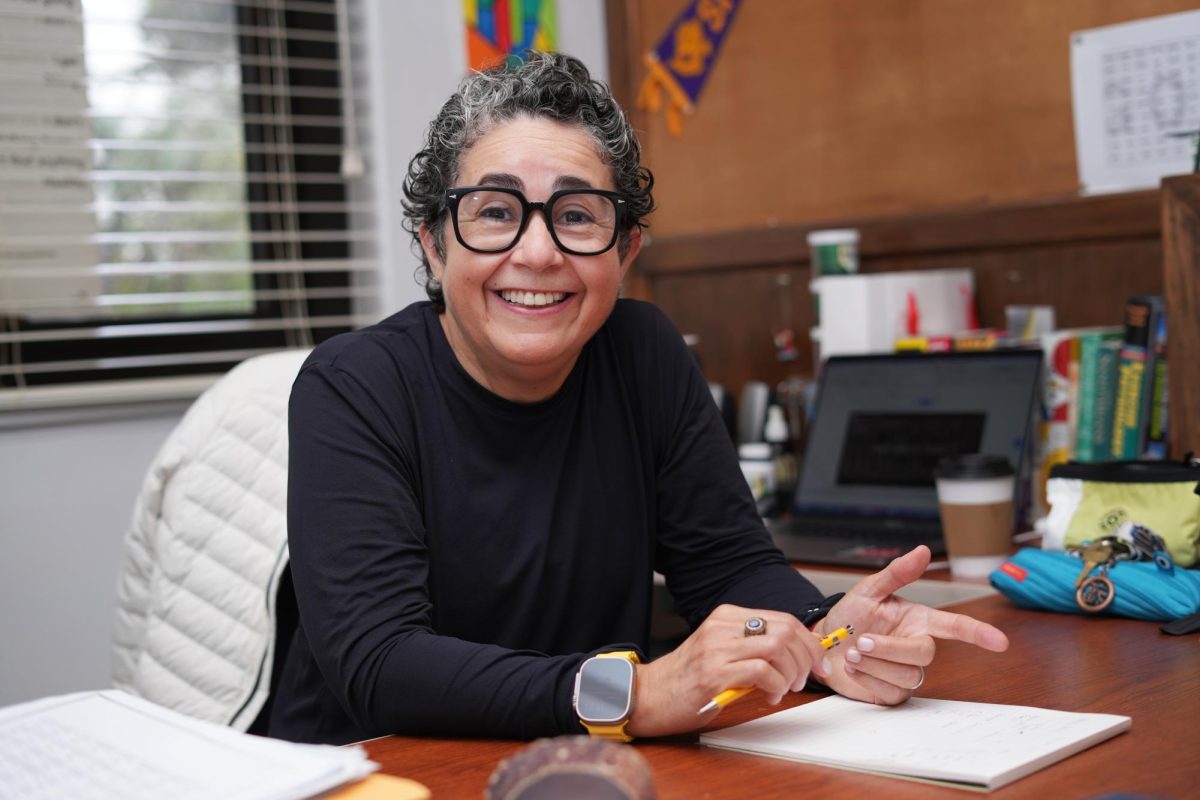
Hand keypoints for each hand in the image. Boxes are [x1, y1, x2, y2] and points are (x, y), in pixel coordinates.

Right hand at [626, 604, 832, 737]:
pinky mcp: (713, 673)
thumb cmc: (686, 679)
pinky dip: (776, 686)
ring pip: (777, 647)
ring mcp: (716, 648)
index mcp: (725, 616)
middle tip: (806, 679)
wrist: (647, 695)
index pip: (782, 619)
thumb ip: (752, 648)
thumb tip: (798, 656)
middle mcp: (722, 627)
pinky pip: (761, 671)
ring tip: (786, 688)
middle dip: (807, 657)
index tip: (819, 661)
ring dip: (792, 672)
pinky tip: (770, 696)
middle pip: (785, 630)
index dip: (809, 641)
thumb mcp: (720, 652)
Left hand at [812, 545, 1008, 704]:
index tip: (1000, 641)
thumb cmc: (849, 617)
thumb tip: (922, 550)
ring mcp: (907, 672)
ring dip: (873, 664)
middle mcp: (917, 645)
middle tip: (860, 641)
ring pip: (907, 675)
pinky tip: (853, 669)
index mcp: (918, 620)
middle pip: (925, 654)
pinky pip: (890, 692)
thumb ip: (896, 573)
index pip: (955, 626)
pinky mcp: (893, 693)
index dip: (978, 633)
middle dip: (889, 649)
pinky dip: (866, 679)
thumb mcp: (869, 590)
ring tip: (852, 653)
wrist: (822, 645)